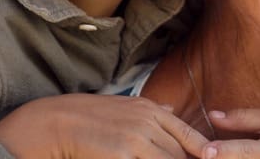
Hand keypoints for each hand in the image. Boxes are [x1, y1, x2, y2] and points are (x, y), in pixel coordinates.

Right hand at [0, 93, 208, 158]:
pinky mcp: (123, 155)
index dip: (204, 151)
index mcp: (150, 110)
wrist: (55, 122)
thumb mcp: (123, 105)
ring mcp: (137, 139)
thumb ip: (150, 110)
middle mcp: (148, 122)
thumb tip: (170, 108)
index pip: (189, 135)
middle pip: (179, 154)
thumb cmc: (88, 116)